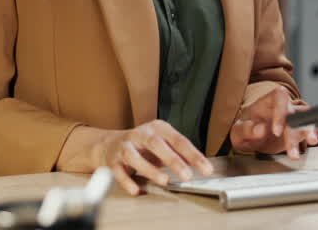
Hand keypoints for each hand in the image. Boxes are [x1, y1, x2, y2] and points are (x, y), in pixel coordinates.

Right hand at [57, 121, 213, 195]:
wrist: (111, 144)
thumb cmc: (143, 146)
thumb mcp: (163, 144)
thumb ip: (180, 153)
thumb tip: (201, 165)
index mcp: (157, 128)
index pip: (178, 140)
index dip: (193, 155)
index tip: (206, 169)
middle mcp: (140, 134)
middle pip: (156, 144)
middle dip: (173, 160)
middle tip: (187, 175)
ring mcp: (125, 146)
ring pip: (134, 156)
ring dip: (149, 169)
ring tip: (164, 181)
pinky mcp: (113, 160)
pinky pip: (119, 171)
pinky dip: (128, 182)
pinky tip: (137, 190)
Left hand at [230, 86, 317, 158]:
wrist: (251, 133)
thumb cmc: (245, 128)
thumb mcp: (238, 130)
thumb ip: (247, 129)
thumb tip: (259, 129)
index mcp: (269, 101)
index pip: (279, 98)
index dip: (280, 113)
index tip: (276, 131)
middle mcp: (286, 107)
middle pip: (295, 113)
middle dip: (296, 130)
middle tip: (293, 149)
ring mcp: (296, 117)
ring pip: (308, 121)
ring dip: (312, 131)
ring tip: (314, 141)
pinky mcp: (302, 130)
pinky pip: (317, 128)